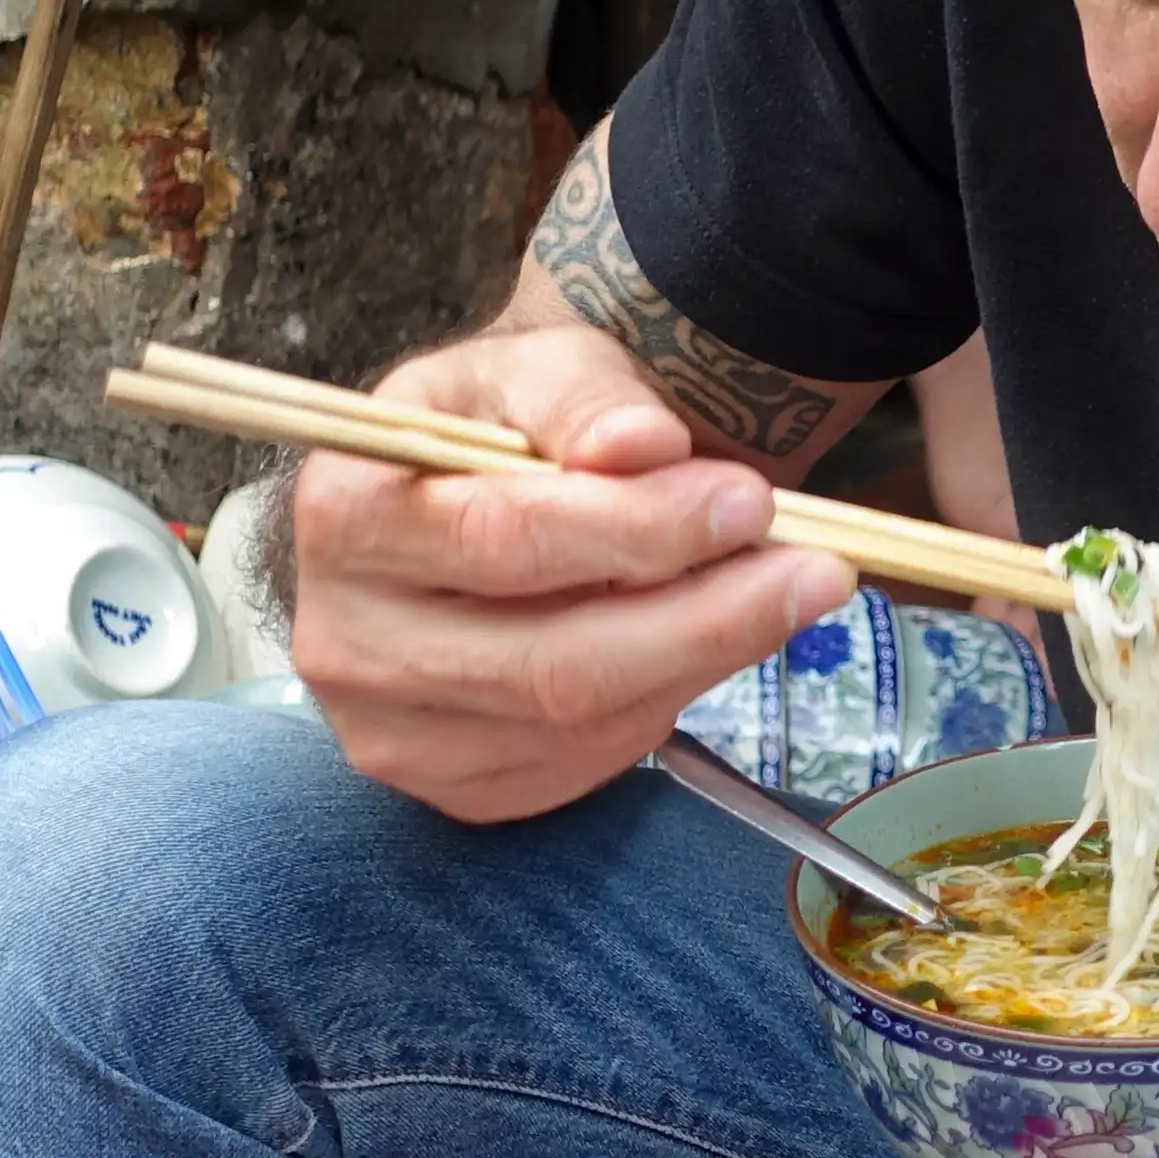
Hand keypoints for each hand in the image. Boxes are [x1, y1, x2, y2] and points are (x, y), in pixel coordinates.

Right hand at [280, 323, 853, 819]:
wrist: (460, 502)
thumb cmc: (497, 427)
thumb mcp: (530, 369)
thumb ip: (584, 397)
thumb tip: (644, 446)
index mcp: (343, 512)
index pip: (502, 538)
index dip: (638, 527)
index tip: (752, 500)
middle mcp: (345, 640)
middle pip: (550, 660)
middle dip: (705, 615)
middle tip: (815, 568)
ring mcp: (392, 732)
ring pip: (582, 722)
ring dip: (704, 657)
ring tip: (778, 591)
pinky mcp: (453, 788)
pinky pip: (585, 764)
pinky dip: (665, 701)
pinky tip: (699, 640)